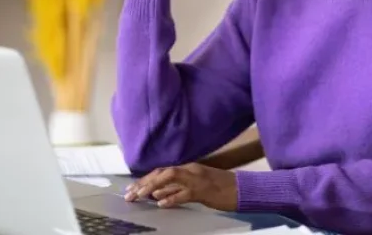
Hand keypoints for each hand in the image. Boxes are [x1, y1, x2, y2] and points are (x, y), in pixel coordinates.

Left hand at [123, 163, 237, 211]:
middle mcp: (190, 170)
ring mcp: (197, 179)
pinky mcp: (205, 190)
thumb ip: (176, 189)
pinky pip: (185, 193)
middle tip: (130, 195)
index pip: (162, 171)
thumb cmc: (219, 189)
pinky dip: (172, 197)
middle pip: (162, 173)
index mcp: (188, 168)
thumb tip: (157, 195)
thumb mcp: (195, 188)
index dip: (145, 179)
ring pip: (170, 178)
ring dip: (152, 187)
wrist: (242, 189)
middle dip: (144, 183)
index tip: (132, 189)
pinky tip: (161, 203)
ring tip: (139, 196)